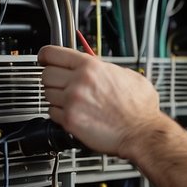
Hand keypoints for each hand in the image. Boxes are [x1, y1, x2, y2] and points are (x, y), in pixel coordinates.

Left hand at [38, 45, 160, 156]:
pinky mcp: (70, 121)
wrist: (142, 132)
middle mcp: (79, 82)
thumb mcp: (127, 75)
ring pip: (47, 94)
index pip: (52, 53)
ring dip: (56, 97)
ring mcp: (72, 101)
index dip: (45, 56)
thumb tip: (97, 66)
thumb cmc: (140, 108)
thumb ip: (106, 68)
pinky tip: (73, 113)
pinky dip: (59, 114)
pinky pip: (52, 112)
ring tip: (72, 101)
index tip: (44, 59)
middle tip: (61, 83)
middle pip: (46, 74)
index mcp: (91, 67)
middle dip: (53, 79)